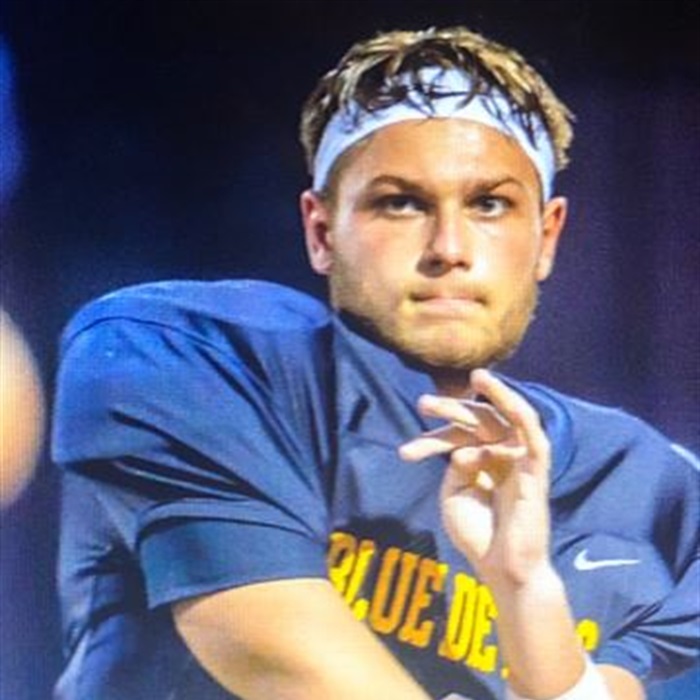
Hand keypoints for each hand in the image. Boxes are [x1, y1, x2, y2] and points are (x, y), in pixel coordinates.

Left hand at [399, 369, 551, 585]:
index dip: (434, 439)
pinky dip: (515, 411)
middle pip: (482, 422)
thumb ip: (458, 466)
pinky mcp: (537, 470)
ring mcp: (522, 461)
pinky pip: (532, 434)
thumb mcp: (455, 494)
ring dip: (494, 396)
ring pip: (509, 419)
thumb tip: (461, 448)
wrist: (501, 569)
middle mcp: (504, 456)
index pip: (461, 437)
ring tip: (477, 375)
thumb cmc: (478, 534)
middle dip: (452, 410)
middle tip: (423, 404)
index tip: (408, 452)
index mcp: (484, 462)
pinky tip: (499, 393)